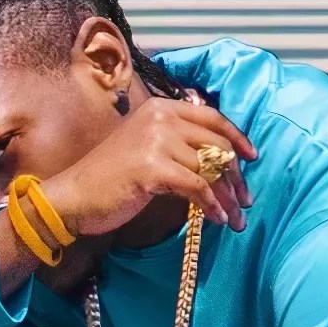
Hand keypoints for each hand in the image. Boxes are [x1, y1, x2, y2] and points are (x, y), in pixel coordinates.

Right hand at [46, 94, 256, 242]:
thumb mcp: (147, 147)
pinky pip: (197, 187)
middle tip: (247, 200)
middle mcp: (161, 117)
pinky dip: (212, 205)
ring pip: (210, 168)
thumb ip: (178, 143)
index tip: (253, 158)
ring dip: (229, 197)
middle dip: (237, 175)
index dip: (238, 137)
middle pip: (216, 143)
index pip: (213, 117)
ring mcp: (156, 140)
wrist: (73, 195)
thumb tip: (222, 159)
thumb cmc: (111, 177)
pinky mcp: (152, 167)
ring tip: (237, 219)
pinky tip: (218, 219)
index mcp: (161, 107)